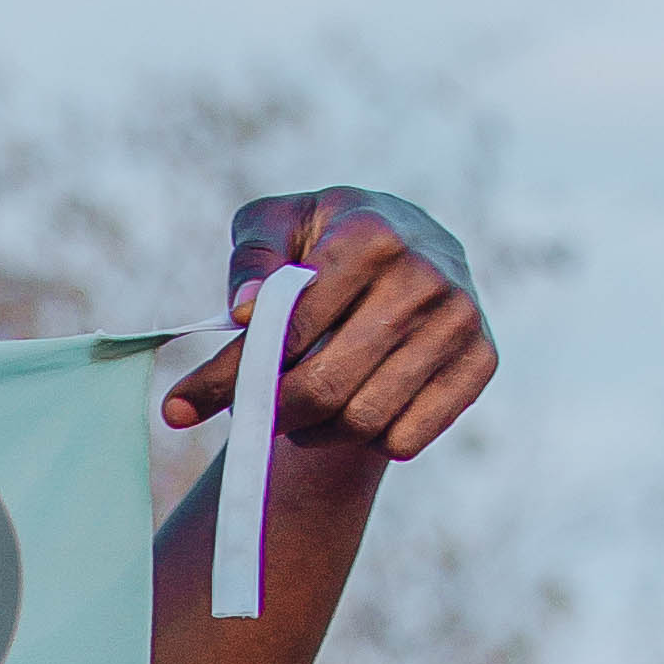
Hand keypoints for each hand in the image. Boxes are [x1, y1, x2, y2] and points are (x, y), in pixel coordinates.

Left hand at [159, 188, 496, 457]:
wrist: (411, 244)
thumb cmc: (323, 239)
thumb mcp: (274, 223)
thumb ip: (250, 257)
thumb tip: (242, 311)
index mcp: (372, 233)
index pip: (291, 329)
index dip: (232, 375)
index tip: (180, 407)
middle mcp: (426, 276)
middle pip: (326, 386)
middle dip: (271, 412)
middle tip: (247, 416)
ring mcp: (461, 321)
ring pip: (364, 420)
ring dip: (314, 431)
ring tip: (297, 409)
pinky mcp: (482, 361)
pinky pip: (406, 438)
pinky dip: (366, 440)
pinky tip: (350, 411)